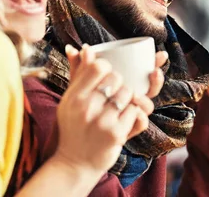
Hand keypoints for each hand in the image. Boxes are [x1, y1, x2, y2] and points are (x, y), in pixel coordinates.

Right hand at [51, 45, 165, 174]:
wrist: (74, 163)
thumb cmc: (75, 126)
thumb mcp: (71, 100)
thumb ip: (79, 72)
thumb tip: (83, 47)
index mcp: (75, 95)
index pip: (99, 67)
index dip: (109, 68)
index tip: (108, 77)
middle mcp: (86, 107)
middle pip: (118, 79)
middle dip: (122, 86)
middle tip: (114, 97)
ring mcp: (101, 121)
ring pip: (130, 95)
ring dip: (131, 102)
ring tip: (119, 111)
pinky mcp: (116, 135)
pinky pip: (138, 114)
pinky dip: (136, 117)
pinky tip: (125, 123)